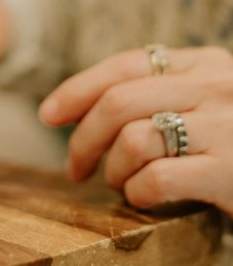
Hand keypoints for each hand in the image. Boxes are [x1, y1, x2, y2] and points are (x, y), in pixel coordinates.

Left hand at [39, 46, 232, 211]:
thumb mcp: (212, 104)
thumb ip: (167, 95)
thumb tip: (85, 108)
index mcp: (209, 64)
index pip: (126, 64)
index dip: (78, 88)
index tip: (49, 113)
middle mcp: (218, 87)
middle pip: (118, 102)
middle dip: (83, 138)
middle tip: (77, 168)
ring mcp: (228, 128)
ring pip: (133, 138)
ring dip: (113, 169)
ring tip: (121, 185)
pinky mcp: (231, 172)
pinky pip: (156, 179)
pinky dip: (137, 194)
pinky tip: (145, 201)